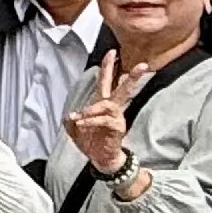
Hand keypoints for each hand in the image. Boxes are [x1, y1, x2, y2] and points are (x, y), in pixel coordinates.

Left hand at [65, 51, 130, 177]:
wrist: (99, 159)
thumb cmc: (91, 142)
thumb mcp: (74, 130)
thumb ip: (70, 121)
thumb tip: (70, 115)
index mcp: (101, 104)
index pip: (106, 82)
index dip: (107, 67)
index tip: (111, 52)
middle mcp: (112, 108)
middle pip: (123, 89)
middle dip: (132, 77)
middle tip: (142, 65)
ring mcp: (117, 118)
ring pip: (108, 105)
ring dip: (92, 109)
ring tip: (80, 116)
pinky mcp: (118, 128)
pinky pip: (105, 120)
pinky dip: (91, 121)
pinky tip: (82, 124)